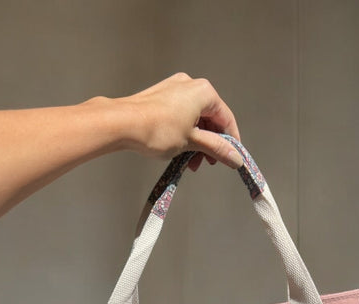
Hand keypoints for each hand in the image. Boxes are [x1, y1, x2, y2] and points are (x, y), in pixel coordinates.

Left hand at [114, 73, 241, 170]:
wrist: (122, 123)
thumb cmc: (158, 130)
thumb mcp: (193, 143)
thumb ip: (218, 149)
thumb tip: (237, 159)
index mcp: (204, 92)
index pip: (226, 119)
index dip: (231, 141)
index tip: (232, 158)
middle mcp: (191, 85)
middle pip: (210, 119)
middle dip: (210, 144)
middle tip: (207, 163)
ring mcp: (174, 88)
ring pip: (195, 119)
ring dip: (197, 142)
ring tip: (190, 162)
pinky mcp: (161, 96)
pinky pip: (182, 116)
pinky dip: (185, 134)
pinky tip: (179, 151)